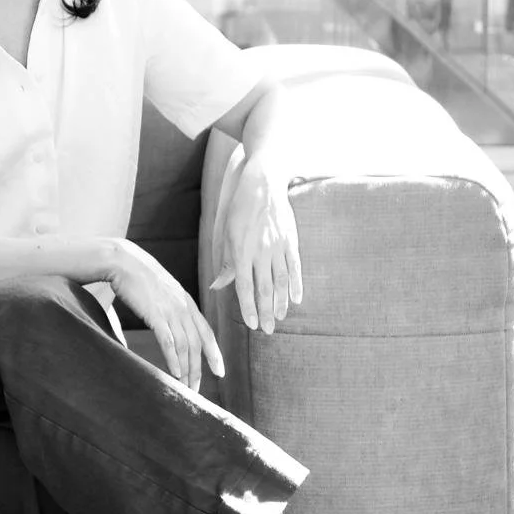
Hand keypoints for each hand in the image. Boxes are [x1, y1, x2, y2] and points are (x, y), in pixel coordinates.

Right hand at [104, 239, 224, 392]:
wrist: (122, 259)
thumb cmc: (137, 276)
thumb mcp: (161, 290)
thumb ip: (168, 307)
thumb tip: (165, 325)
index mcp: (186, 302)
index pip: (207, 332)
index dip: (214, 353)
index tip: (220, 372)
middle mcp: (183, 307)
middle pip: (198, 344)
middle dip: (199, 369)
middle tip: (196, 391)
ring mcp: (170, 309)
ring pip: (185, 345)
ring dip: (187, 369)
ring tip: (186, 388)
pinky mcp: (155, 313)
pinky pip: (168, 340)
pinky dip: (173, 358)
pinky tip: (175, 373)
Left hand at [210, 162, 302, 333]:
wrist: (263, 184)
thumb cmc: (241, 209)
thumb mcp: (227, 234)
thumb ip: (225, 263)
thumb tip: (217, 286)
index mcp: (241, 251)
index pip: (245, 287)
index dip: (248, 308)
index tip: (251, 324)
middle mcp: (260, 251)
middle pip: (264, 289)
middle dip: (266, 312)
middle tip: (268, 330)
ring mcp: (277, 246)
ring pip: (280, 281)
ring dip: (280, 302)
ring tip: (280, 318)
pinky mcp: (290, 240)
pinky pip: (294, 267)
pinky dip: (296, 284)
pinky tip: (296, 299)